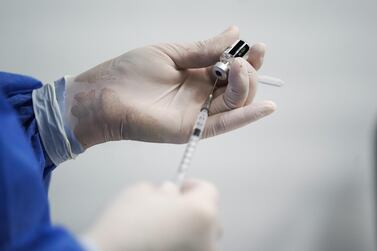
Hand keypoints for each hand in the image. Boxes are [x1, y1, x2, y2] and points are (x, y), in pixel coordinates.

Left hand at [64, 26, 275, 148]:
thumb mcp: (172, 53)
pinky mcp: (191, 129)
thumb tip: (235, 32)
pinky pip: (223, 124)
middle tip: (241, 59)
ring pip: (236, 103)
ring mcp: (198, 112)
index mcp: (199, 75)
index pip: (234, 69)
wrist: (105, 94)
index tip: (257, 46)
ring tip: (241, 68)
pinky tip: (266, 107)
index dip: (249, 58)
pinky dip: (245, 117)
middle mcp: (203, 94)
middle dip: (249, 71)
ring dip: (247, 85)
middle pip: (241, 87)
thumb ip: (204, 48)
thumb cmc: (131, 72)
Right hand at [84, 180, 219, 250]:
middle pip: (209, 215)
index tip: (180, 187)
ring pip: (201, 237)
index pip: (208, 189)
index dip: (192, 186)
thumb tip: (171, 194)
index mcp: (201, 212)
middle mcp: (208, 238)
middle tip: (169, 207)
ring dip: (188, 229)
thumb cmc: (123, 230)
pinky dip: (182, 245)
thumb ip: (163, 189)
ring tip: (162, 230)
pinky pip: (192, 249)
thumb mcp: (141, 192)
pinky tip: (161, 244)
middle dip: (191, 208)